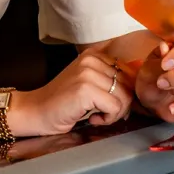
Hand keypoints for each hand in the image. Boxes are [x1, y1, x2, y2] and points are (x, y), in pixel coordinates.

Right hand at [9, 49, 132, 136]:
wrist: (36, 111)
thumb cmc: (62, 102)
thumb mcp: (87, 82)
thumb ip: (108, 79)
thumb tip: (138, 88)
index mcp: (94, 55)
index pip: (129, 73)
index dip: (125, 93)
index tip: (110, 104)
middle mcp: (92, 60)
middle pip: (129, 85)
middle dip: (122, 105)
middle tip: (104, 113)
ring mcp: (88, 73)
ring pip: (125, 97)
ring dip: (115, 113)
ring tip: (97, 116)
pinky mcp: (85, 89)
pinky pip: (115, 107)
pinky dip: (108, 119)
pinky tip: (92, 119)